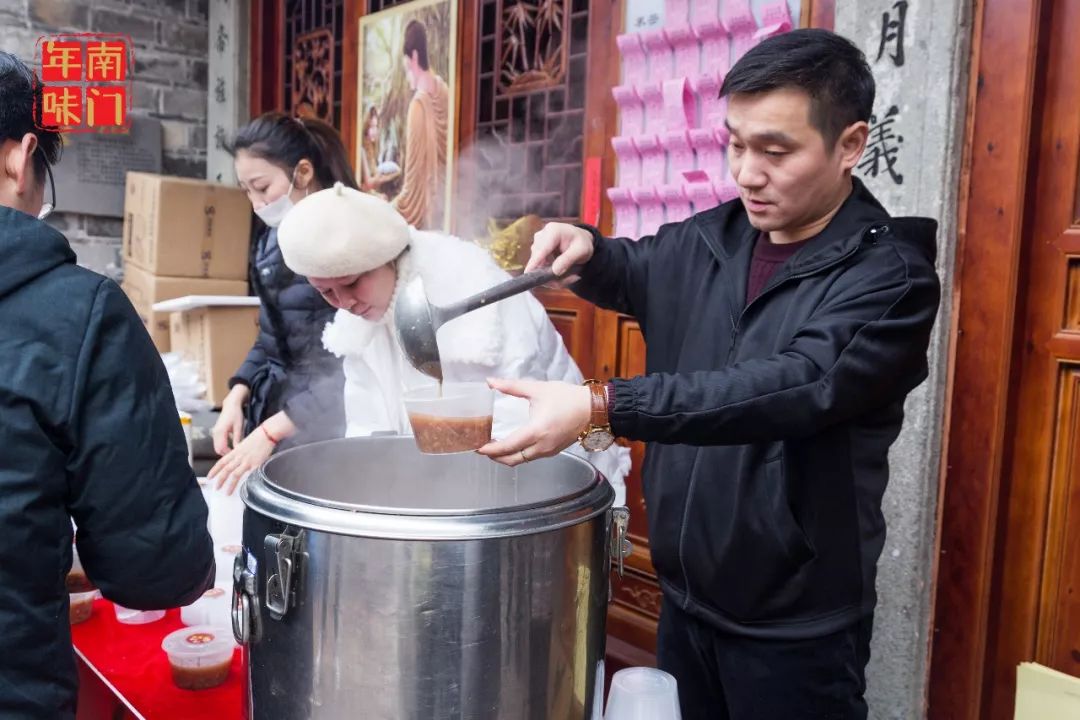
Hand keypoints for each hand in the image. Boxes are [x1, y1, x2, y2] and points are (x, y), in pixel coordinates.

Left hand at [208, 412, 294, 494]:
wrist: (267, 433)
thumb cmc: (257, 437)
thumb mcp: (244, 445)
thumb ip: (239, 453)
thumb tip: (236, 459)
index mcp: (235, 452)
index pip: (221, 462)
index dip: (214, 470)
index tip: (209, 477)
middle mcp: (239, 457)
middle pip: (226, 470)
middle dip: (220, 480)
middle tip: (216, 488)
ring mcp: (248, 461)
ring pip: (235, 474)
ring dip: (230, 485)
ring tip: (227, 493)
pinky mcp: (257, 464)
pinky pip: (249, 475)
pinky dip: (246, 482)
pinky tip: (244, 488)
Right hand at [212, 385, 249, 455]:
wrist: (231, 405)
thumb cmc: (236, 414)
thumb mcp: (239, 427)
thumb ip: (237, 438)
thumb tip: (238, 449)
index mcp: (220, 431)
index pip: (221, 448)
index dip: (228, 453)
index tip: (236, 455)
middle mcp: (215, 433)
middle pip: (217, 449)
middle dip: (225, 454)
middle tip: (236, 455)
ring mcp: (215, 432)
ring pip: (217, 446)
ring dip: (224, 450)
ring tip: (234, 452)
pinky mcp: (216, 431)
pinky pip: (218, 442)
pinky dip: (223, 446)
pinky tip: (231, 446)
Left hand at [477, 378, 591, 465]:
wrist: (594, 409)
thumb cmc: (569, 398)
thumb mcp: (538, 389)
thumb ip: (512, 387)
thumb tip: (491, 382)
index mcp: (536, 431)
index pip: (507, 447)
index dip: (490, 450)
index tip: (478, 448)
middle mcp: (542, 446)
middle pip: (512, 460)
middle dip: (496, 457)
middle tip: (484, 449)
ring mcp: (549, 451)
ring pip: (522, 460)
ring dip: (507, 456)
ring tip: (496, 446)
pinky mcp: (554, 451)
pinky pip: (532, 457)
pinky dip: (520, 454)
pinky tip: (515, 444)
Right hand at [526, 222, 594, 287]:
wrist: (580, 240)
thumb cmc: (582, 243)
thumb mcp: (581, 251)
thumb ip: (568, 260)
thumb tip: (555, 271)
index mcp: (553, 231)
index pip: (542, 249)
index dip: (535, 262)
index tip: (528, 273)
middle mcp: (541, 236)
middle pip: (539, 260)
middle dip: (551, 274)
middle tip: (571, 279)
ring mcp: (537, 244)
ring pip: (539, 266)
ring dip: (553, 276)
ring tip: (571, 276)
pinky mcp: (536, 252)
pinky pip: (539, 267)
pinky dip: (550, 274)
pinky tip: (563, 272)